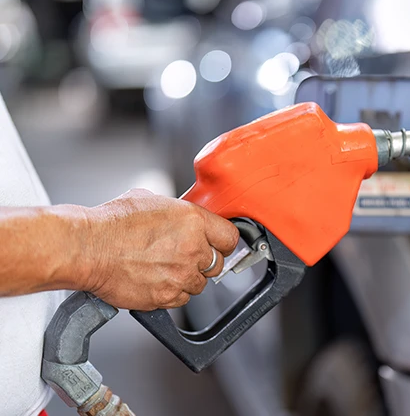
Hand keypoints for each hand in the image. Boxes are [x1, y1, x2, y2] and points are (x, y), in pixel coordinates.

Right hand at [81, 189, 238, 309]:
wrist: (88, 248)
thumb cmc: (113, 223)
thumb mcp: (154, 200)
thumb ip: (179, 213)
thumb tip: (185, 218)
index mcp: (194, 221)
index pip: (230, 237)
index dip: (223, 242)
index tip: (218, 244)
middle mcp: (193, 248)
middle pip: (217, 263)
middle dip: (204, 261)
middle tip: (185, 256)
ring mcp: (181, 275)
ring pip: (199, 284)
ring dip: (187, 278)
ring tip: (164, 267)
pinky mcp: (166, 296)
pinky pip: (181, 300)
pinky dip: (172, 293)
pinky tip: (155, 280)